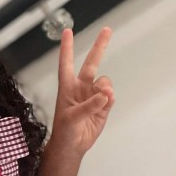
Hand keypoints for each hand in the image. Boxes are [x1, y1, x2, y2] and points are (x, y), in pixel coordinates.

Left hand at [51, 26, 114, 156]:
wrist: (73, 146)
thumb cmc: (65, 131)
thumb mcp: (71, 118)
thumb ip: (88, 106)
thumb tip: (104, 95)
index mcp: (67, 87)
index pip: (67, 63)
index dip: (67, 48)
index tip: (68, 31)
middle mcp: (81, 87)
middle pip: (92, 63)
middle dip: (100, 46)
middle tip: (107, 29)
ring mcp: (93, 95)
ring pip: (105, 82)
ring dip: (106, 87)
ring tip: (102, 99)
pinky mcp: (103, 105)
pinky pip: (110, 96)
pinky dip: (110, 98)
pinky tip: (105, 104)